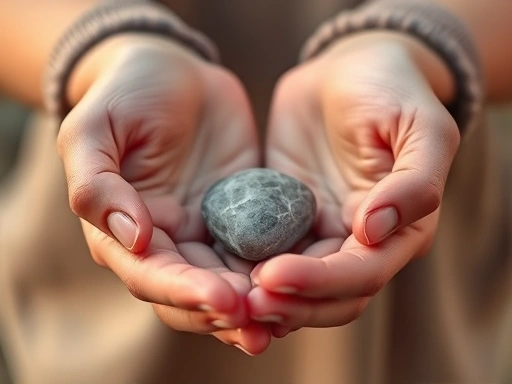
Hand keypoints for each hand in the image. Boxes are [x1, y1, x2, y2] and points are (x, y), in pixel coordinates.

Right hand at [57, 34, 268, 353]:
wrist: (171, 69)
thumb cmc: (125, 94)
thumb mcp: (95, 130)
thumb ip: (97, 184)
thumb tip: (133, 238)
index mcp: (121, 230)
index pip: (150, 275)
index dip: (184, 292)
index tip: (224, 299)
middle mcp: (164, 241)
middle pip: (191, 293)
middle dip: (224, 312)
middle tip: (262, 325)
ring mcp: (205, 231)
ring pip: (228, 284)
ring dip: (253, 308)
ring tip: (286, 319)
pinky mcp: (241, 217)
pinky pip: (259, 253)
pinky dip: (277, 275)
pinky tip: (302, 286)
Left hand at [248, 32, 459, 331]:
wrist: (350, 70)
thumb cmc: (392, 91)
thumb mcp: (420, 128)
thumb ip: (414, 182)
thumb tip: (375, 232)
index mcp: (401, 231)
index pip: (361, 274)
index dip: (320, 283)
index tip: (273, 276)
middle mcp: (362, 243)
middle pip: (328, 295)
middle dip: (290, 303)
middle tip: (245, 303)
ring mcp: (321, 232)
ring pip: (297, 287)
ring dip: (267, 299)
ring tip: (227, 299)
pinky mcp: (287, 218)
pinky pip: (267, 252)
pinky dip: (247, 270)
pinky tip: (219, 274)